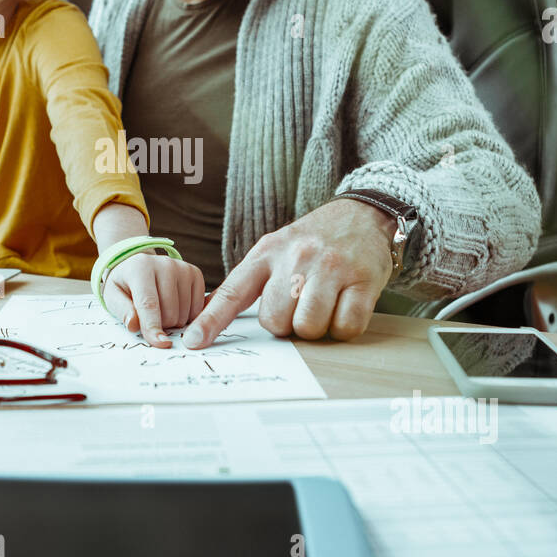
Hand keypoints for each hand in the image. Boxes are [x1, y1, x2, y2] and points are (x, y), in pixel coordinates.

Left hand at [102, 254, 206, 348]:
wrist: (138, 267)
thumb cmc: (125, 285)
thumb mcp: (113, 297)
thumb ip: (123, 311)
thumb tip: (134, 325)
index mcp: (140, 268)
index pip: (149, 304)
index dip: (153, 327)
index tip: (160, 344)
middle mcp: (165, 264)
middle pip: (170, 312)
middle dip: (161, 325)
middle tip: (150, 317)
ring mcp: (183, 268)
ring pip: (184, 313)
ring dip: (173, 321)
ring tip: (161, 310)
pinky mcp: (195, 274)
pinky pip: (197, 309)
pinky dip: (186, 315)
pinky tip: (175, 306)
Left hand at [181, 199, 395, 348]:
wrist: (363, 214)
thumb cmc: (314, 241)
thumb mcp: (277, 248)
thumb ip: (251, 280)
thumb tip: (209, 316)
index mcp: (268, 252)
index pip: (233, 291)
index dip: (211, 320)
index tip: (193, 341)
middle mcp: (297, 256)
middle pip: (276, 321)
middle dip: (287, 324)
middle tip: (300, 304)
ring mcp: (331, 267)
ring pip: (309, 328)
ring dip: (316, 327)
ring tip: (323, 303)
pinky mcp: (363, 280)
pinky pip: (345, 327)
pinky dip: (344, 327)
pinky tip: (345, 305)